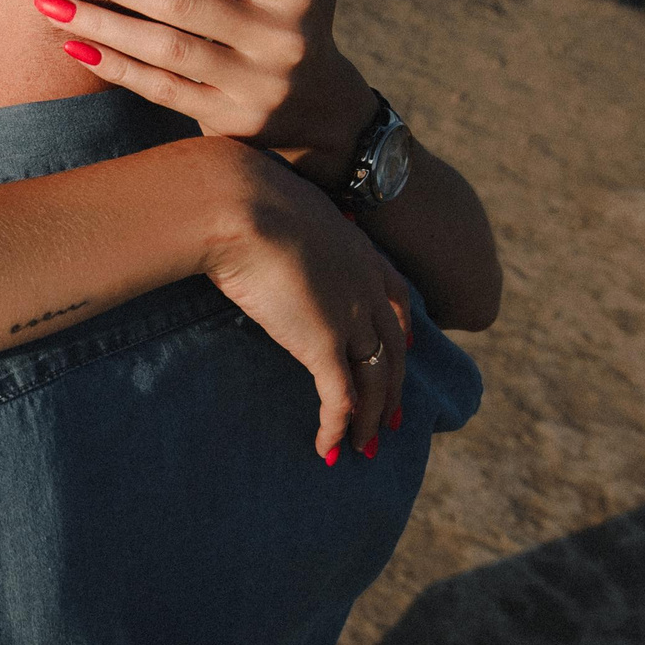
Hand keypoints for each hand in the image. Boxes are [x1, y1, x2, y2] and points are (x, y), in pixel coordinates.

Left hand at [34, 0, 379, 168]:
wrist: (322, 115)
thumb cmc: (304, 20)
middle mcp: (274, 39)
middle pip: (173, 0)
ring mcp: (249, 86)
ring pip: (160, 49)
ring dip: (98, 22)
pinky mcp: (226, 122)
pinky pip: (158, 91)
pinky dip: (113, 67)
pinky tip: (71, 43)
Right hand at [200, 142, 411, 461]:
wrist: (240, 203)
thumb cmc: (240, 195)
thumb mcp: (275, 204)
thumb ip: (280, 223)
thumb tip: (253, 222)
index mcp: (358, 250)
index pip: (396, 296)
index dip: (402, 327)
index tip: (404, 348)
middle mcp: (364, 286)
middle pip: (392, 348)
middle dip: (394, 386)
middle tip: (393, 417)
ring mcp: (349, 316)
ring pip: (374, 380)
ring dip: (371, 418)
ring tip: (365, 447)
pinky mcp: (323, 344)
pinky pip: (340, 398)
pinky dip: (337, 427)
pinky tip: (327, 449)